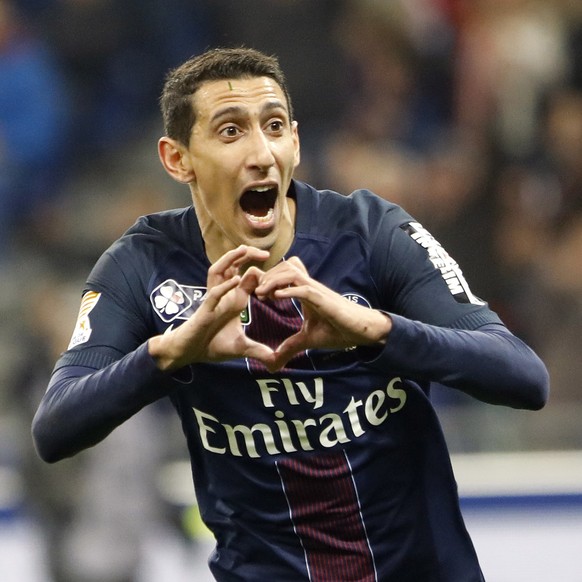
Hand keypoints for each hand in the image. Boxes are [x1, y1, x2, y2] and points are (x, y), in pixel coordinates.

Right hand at [149, 245, 274, 370]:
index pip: (248, 277)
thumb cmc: (212, 345)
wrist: (189, 353)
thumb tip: (275, 360)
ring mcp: (213, 300)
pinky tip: (236, 280)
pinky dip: (224, 287)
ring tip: (245, 251)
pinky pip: (213, 294)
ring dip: (230, 260)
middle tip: (266, 252)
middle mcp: (224, 295)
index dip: (262, 273)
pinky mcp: (204, 310)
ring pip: (218, 272)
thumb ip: (258, 351)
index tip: (278, 273)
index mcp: (235, 300)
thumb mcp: (240, 347)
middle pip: (233, 266)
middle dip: (247, 256)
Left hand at [252, 256, 391, 370]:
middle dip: (267, 276)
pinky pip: (304, 289)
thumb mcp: (308, 340)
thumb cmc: (338, 330)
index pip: (284, 273)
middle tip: (256, 293)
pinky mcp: (324, 300)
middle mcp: (310, 287)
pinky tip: (276, 298)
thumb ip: (290, 347)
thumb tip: (273, 364)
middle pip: (285, 267)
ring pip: (292, 272)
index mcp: (305, 292)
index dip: (268, 278)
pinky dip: (289, 291)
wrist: (362, 331)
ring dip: (274, 281)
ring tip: (262, 294)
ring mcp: (317, 291)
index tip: (256, 294)